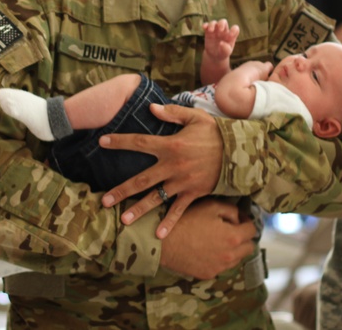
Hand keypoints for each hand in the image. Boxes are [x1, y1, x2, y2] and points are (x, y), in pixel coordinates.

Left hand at [100, 103, 222, 237]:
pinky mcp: (194, 193)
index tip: (102, 142)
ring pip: (156, 198)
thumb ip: (172, 113)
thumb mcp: (196, 117)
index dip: (120, 142)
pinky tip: (159, 235)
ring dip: (139, 210)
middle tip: (103, 201)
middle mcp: (173, 166)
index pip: (140, 142)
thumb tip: (151, 107)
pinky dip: (170, 223)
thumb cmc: (216, 133)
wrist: (240, 152)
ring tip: (123, 221)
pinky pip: (179, 210)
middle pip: (141, 179)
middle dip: (121, 190)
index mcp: (171, 145)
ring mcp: (183, 182)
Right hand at [158, 198, 255, 278]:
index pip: (252, 230)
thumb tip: (239, 218)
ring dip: (233, 249)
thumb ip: (232, 210)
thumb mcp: (211, 206)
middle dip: (243, 237)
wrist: (164, 242)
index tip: (238, 219)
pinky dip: (220, 258)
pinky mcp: (208, 274)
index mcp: (233, 237)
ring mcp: (220, 267)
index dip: (246, 221)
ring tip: (218, 239)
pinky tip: (208, 249)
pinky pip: (222, 266)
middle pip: (249, 247)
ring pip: (237, 258)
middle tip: (231, 229)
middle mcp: (230, 255)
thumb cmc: (187, 220)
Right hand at [203, 19, 238, 64]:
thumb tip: (221, 43)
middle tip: (220, 30)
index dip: (234, 30)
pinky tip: (204, 27)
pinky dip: (205, 25)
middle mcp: (223, 31)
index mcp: (231, 35)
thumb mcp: (226, 53)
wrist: (215, 55)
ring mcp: (216, 30)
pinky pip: (207, 25)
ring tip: (211, 30)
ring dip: (212, 24)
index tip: (230, 35)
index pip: (235, 28)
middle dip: (221, 24)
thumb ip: (226, 49)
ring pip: (214, 22)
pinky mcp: (208, 31)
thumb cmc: (223, 53)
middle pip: (223, 22)